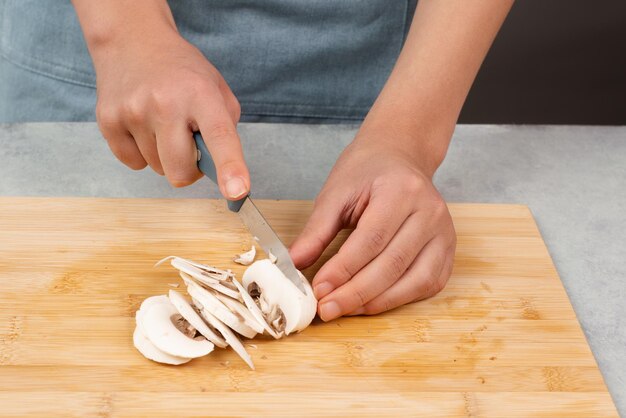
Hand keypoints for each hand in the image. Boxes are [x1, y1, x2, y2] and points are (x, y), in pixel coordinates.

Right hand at [93, 29, 247, 196]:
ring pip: (157, 169)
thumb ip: (225, 129)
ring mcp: (133, 112)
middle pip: (181, 172)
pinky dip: (142, 153)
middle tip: (188, 144)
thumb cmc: (181, 73)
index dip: (231, 168)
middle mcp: (165, 103)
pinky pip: (134, 164)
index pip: (220, 137)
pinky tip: (143, 126)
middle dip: (189, 169)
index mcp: (201, 94)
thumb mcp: (216, 89)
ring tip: (162, 124)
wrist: (132, 42)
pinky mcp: (108, 121)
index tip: (238, 192)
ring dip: (165, 156)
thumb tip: (221, 171)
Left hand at [289, 135, 455, 320]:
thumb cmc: (368, 172)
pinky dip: (400, 299)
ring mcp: (445, 232)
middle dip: (356, 293)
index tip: (319, 289)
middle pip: (393, 264)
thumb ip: (316, 231)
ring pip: (416, 280)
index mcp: (401, 190)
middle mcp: (430, 211)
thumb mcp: (336, 193)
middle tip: (328, 309)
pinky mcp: (448, 250)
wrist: (400, 157)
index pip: (371, 239)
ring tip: (346, 309)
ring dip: (378, 302)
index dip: (344, 269)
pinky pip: (429, 284)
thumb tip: (294, 264)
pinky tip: (372, 303)